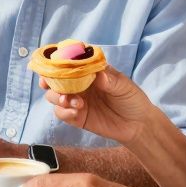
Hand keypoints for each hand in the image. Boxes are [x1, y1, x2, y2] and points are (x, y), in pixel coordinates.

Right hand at [41, 65, 158, 143]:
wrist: (138, 125)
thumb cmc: (132, 99)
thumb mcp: (124, 86)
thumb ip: (110, 80)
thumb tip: (98, 75)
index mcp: (88, 72)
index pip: (68, 63)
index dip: (56, 62)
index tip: (51, 63)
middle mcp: (79, 85)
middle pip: (55, 79)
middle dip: (48, 80)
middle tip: (47, 83)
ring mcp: (76, 101)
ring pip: (54, 96)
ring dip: (57, 97)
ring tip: (70, 101)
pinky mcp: (77, 117)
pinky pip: (62, 113)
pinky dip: (64, 112)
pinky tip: (75, 112)